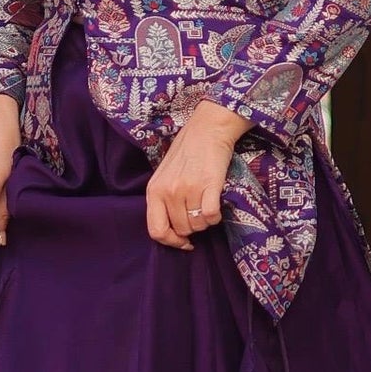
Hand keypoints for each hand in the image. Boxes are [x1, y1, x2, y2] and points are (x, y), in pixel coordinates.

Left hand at [146, 100, 249, 249]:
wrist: (207, 130)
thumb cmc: (186, 153)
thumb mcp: (164, 176)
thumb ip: (164, 201)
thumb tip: (175, 231)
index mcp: (154, 191)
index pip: (156, 230)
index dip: (171, 242)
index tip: (184, 241)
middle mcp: (169, 192)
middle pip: (182, 229)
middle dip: (193, 228)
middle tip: (198, 213)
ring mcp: (188, 189)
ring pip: (198, 225)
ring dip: (205, 221)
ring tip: (207, 205)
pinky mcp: (209, 185)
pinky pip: (211, 215)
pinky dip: (216, 216)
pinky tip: (216, 206)